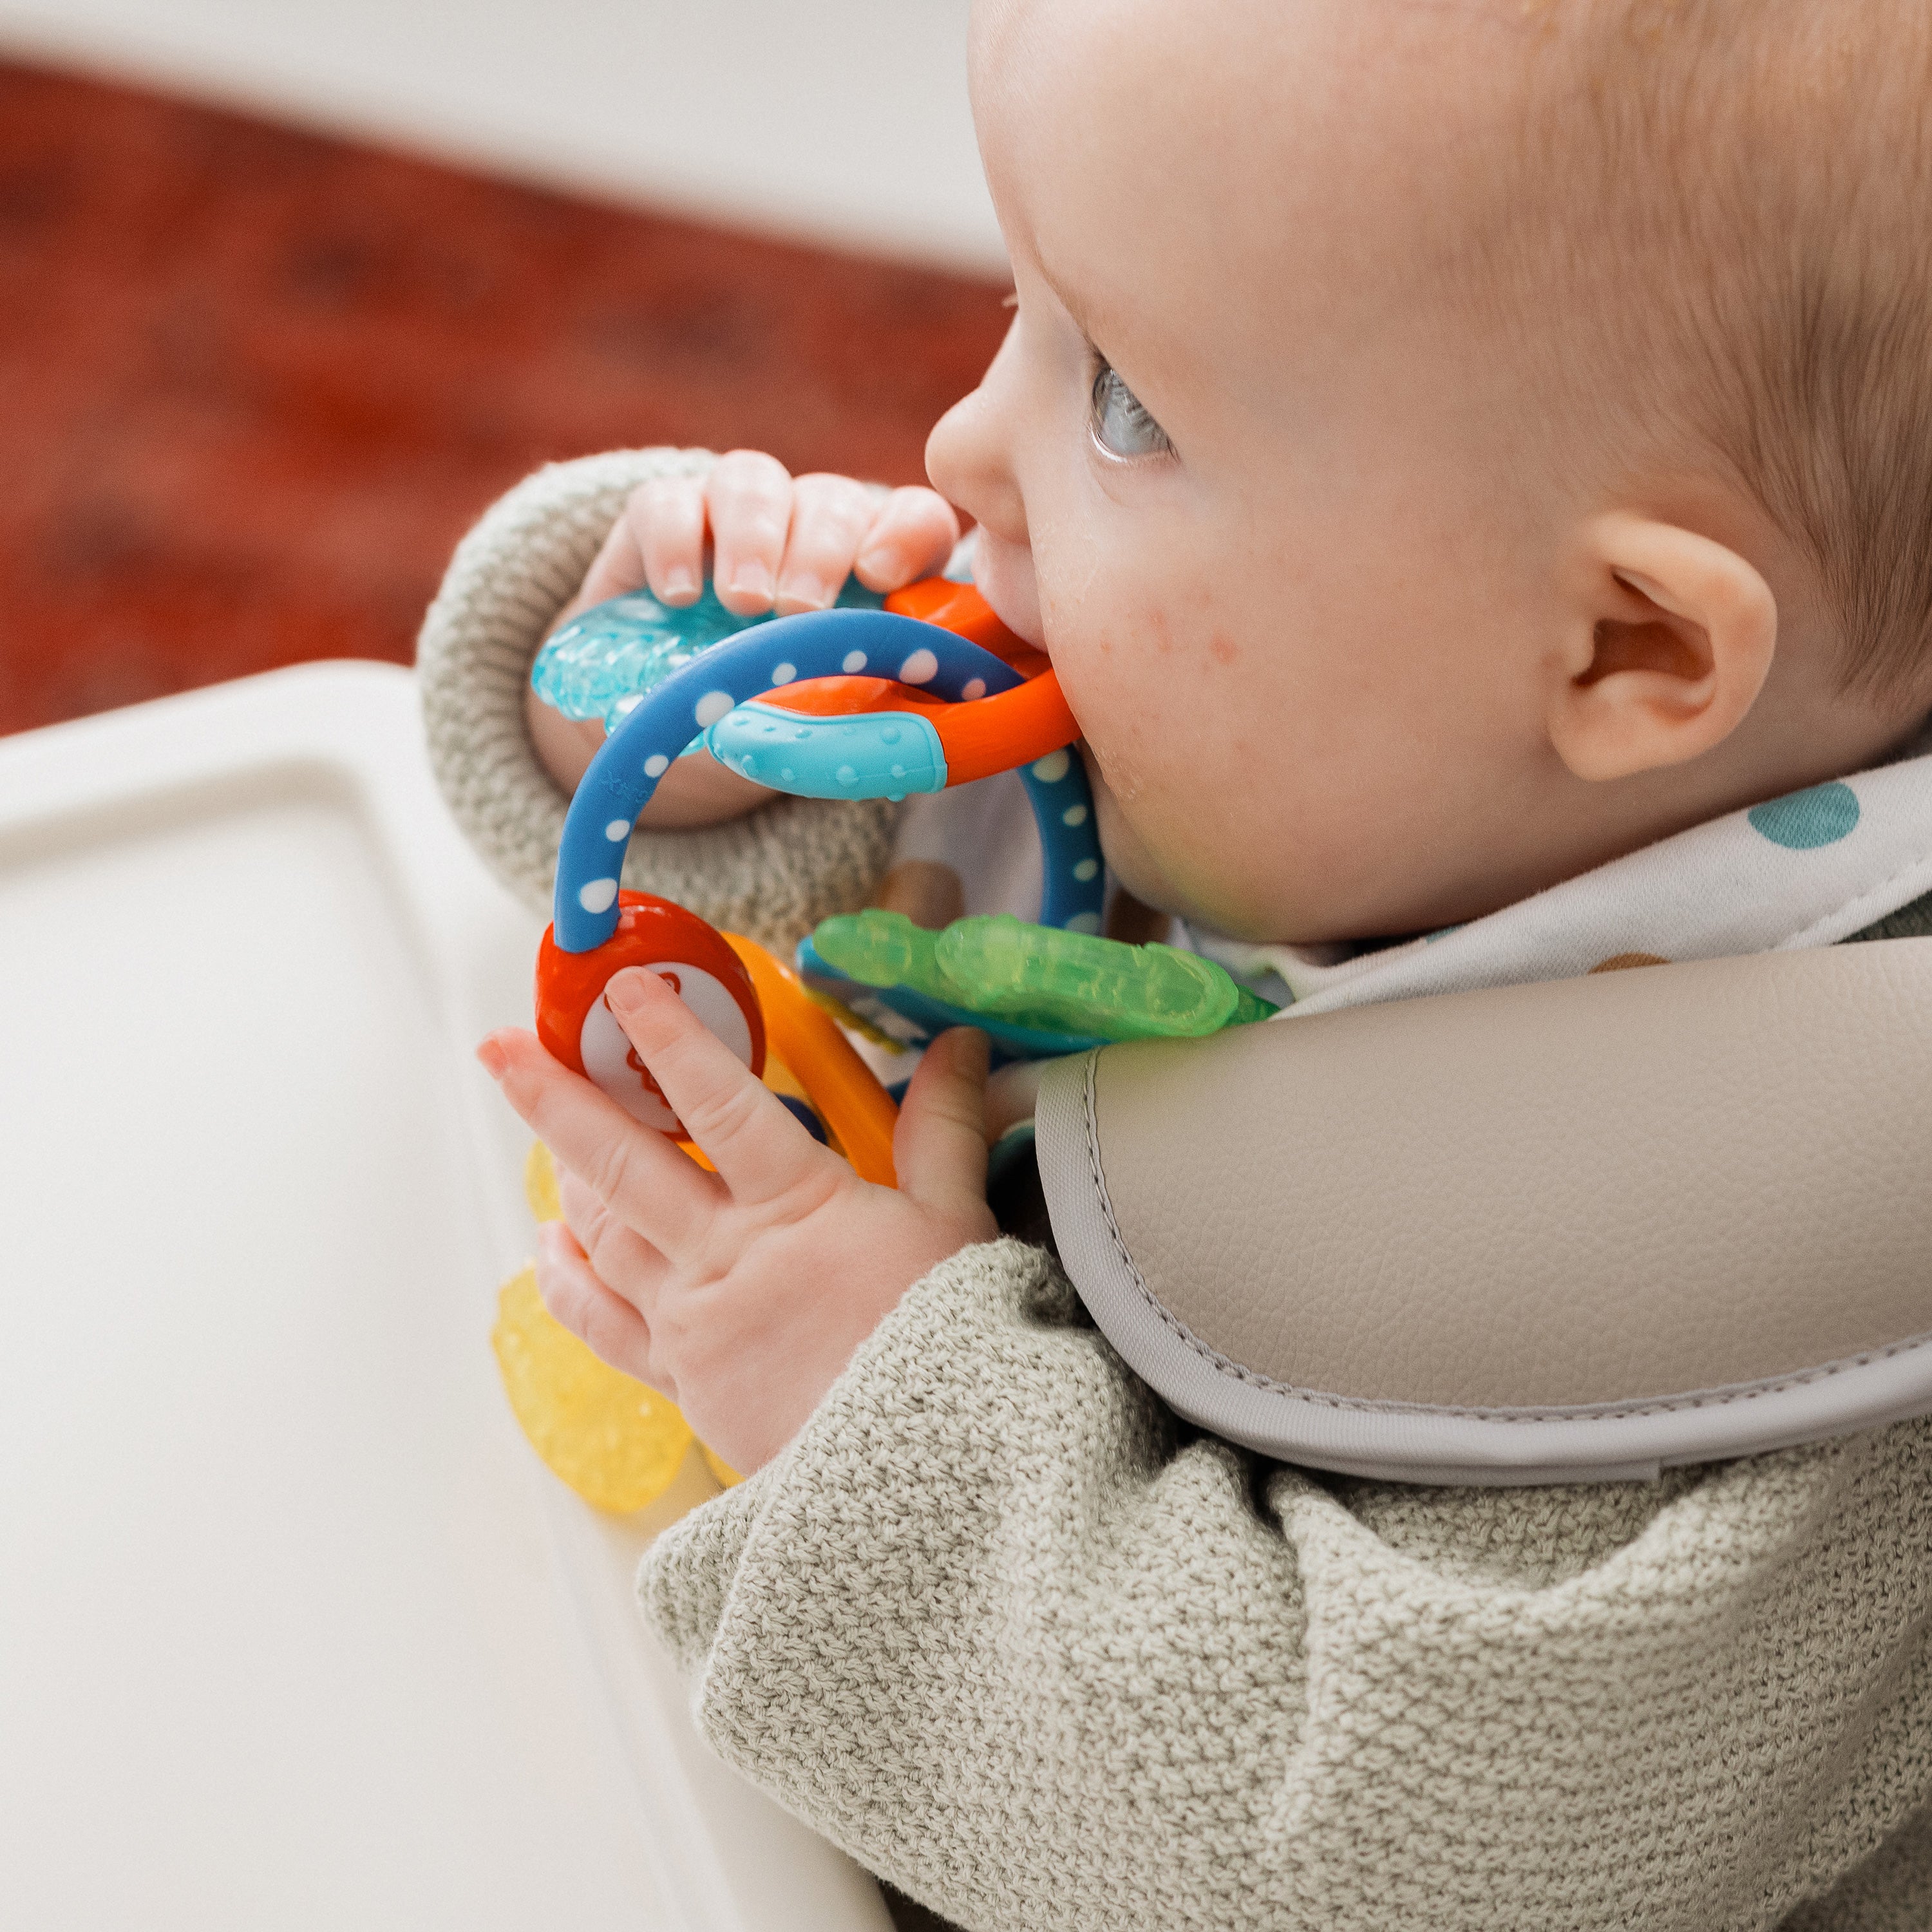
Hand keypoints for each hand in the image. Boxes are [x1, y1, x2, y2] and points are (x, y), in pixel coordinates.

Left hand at [477, 967, 994, 1472]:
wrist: (926, 1477)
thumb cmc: (951, 1347)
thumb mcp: (956, 1225)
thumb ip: (943, 1128)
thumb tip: (959, 1045)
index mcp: (797, 1207)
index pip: (719, 1105)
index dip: (671, 1040)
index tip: (627, 990)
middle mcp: (726, 1257)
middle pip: (624, 1165)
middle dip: (558, 1098)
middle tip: (505, 1045)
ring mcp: (692, 1320)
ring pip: (603, 1235)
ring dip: (564, 1174)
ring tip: (540, 1125)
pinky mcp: (680, 1379)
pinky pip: (599, 1323)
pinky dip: (565, 1279)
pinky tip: (547, 1246)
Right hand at [527, 451, 961, 813]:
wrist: (670, 721)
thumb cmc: (766, 715)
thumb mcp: (816, 723)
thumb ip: (857, 716)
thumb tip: (889, 741)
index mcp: (871, 567)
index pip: (915, 520)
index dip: (907, 535)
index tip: (880, 577)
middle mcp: (810, 525)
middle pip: (831, 500)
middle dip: (820, 550)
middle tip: (799, 609)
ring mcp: (735, 513)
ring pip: (752, 481)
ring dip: (752, 538)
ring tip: (743, 602)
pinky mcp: (660, 516)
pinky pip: (665, 501)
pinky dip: (674, 541)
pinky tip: (678, 596)